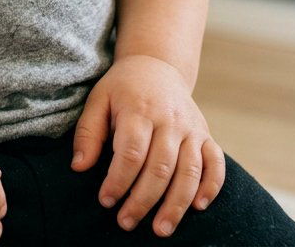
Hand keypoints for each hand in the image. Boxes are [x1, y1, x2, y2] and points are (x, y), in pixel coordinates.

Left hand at [70, 54, 225, 236]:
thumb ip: (88, 133)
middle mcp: (169, 119)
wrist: (156, 65)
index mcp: (139, 109)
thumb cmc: (123, 88)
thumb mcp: (98, 100)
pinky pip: (216, 163)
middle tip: (126, 223)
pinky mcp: (206, 134)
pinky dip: (211, 186)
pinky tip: (198, 207)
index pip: (131, 152)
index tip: (106, 201)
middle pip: (160, 167)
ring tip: (160, 230)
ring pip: (189, 171)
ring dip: (176, 204)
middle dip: (143, 201)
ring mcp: (191, 128)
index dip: (118, 181)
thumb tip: (79, 167)